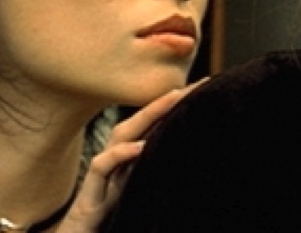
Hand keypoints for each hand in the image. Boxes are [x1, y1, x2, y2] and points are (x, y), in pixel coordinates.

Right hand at [55, 80, 204, 232]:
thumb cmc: (112, 216)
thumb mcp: (143, 190)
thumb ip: (161, 169)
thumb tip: (194, 154)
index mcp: (131, 156)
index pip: (157, 123)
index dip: (180, 104)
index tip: (209, 85)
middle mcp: (117, 157)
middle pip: (143, 120)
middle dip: (170, 100)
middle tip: (200, 84)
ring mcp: (103, 172)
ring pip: (122, 134)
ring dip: (148, 116)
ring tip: (176, 99)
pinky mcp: (91, 193)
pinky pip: (101, 166)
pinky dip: (120, 154)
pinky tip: (140, 147)